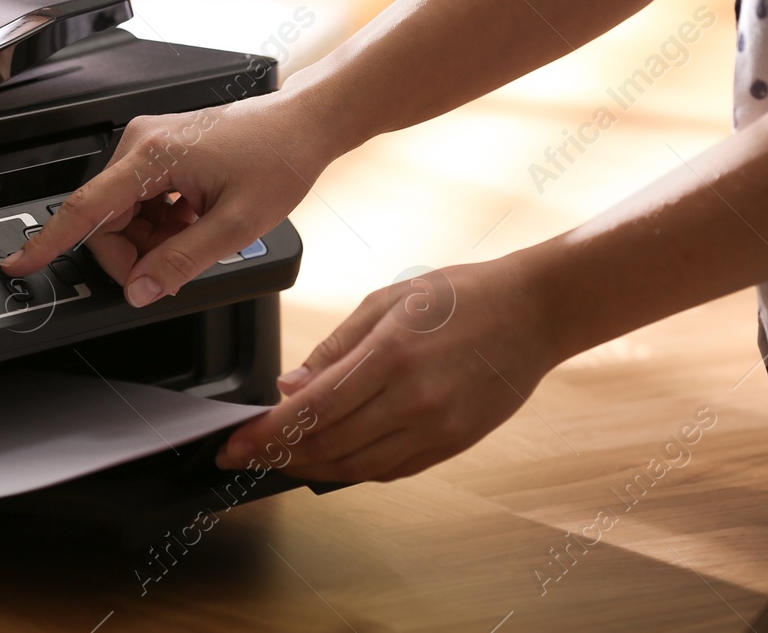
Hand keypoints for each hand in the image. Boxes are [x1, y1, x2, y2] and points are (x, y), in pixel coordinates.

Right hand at [0, 90, 337, 306]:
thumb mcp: (236, 225)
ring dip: (153, 240)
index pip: (84, 208)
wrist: (302, 125)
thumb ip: (181, 262)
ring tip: (198, 233)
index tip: (19, 264)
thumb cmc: (278, 158)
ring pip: (123, 216)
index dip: (47, 243)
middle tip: (175, 267)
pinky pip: (140, 203)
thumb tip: (140, 290)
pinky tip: (195, 220)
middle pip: (105, 220)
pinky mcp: (159, 152)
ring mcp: (148, 146)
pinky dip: (162, 224)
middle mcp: (141, 144)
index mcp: (152, 156)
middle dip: (134, 254)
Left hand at [215, 257, 556, 482]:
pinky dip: (354, 469)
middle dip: (277, 455)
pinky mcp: (453, 444)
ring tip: (282, 458)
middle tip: (246, 455)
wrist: (535, 312)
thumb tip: (291, 386)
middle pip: (327, 446)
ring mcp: (436, 427)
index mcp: (390, 354)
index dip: (264, 435)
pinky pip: (391, 470)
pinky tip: (333, 458)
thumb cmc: (464, 295)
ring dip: (311, 467)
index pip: (310, 411)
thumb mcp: (387, 300)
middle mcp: (413, 399)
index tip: (233, 446)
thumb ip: (335, 347)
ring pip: (356, 467)